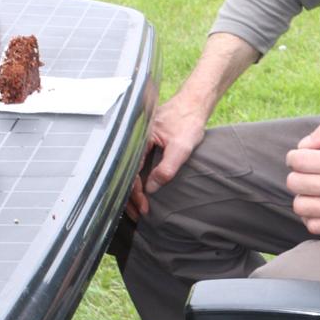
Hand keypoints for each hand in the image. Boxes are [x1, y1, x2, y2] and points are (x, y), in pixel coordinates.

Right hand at [125, 100, 206, 219]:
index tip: (144, 208)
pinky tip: (141, 190)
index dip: (136, 194)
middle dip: (130, 197)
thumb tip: (152, 188)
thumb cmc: (188, 120)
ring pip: (129, 171)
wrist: (193, 103)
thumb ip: (167, 167)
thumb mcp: (181, 146)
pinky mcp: (143, 143)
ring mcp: (137, 142)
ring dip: (133, 191)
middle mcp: (134, 141)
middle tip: (138, 215)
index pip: (130, 174)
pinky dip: (137, 180)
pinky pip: (135, 165)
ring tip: (138, 208)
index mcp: (138, 140)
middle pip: (126, 174)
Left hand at [286, 125, 319, 235]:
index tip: (303, 158)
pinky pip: (312, 226)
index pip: (298, 160)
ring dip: (303, 196)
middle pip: (295, 183)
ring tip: (316, 191)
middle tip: (310, 174)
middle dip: (297, 175)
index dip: (295, 157)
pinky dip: (312, 216)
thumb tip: (302, 146)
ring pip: (300, 206)